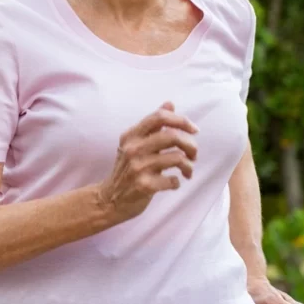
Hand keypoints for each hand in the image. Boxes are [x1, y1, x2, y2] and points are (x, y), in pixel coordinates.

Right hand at [96, 102, 198, 223]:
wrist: (109, 199)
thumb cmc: (126, 170)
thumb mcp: (134, 144)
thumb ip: (152, 125)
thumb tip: (170, 103)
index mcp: (131, 135)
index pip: (159, 117)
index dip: (181, 120)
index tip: (194, 130)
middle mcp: (133, 148)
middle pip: (172, 136)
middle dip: (190, 144)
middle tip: (194, 154)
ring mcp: (138, 167)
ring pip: (177, 158)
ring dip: (189, 165)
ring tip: (187, 170)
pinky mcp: (144, 186)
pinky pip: (173, 180)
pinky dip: (177, 182)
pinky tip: (173, 183)